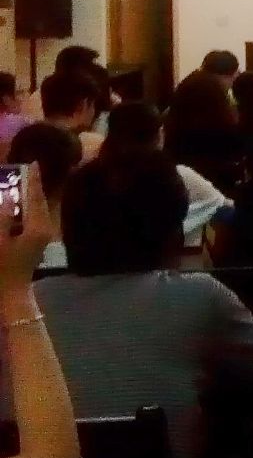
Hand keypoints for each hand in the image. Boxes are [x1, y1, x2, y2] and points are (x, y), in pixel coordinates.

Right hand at [0, 165, 51, 294]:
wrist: (9, 294)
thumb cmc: (0, 268)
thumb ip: (2, 217)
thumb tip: (7, 197)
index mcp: (37, 227)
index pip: (35, 197)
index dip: (33, 180)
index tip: (33, 163)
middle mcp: (44, 228)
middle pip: (38, 201)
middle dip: (31, 185)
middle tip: (27, 168)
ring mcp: (40, 236)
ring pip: (35, 210)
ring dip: (27, 197)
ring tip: (21, 181)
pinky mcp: (34, 242)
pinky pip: (31, 219)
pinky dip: (24, 209)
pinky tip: (15, 204)